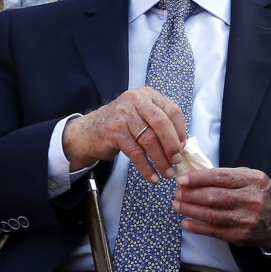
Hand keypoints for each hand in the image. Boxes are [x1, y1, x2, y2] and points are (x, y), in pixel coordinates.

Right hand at [61, 88, 186, 181]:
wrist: (88, 132)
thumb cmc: (120, 126)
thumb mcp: (140, 116)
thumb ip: (159, 123)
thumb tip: (182, 145)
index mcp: (146, 95)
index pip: (172, 110)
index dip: (180, 131)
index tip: (183, 148)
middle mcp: (134, 100)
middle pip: (162, 124)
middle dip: (172, 146)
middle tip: (176, 161)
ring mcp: (122, 114)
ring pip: (149, 140)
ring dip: (161, 160)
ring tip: (167, 172)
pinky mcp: (114, 131)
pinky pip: (136, 153)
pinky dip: (146, 167)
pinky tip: (152, 176)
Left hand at [174, 167, 270, 250]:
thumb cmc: (261, 193)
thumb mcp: (251, 177)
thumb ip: (227, 175)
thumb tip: (195, 175)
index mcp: (253, 180)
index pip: (220, 178)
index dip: (197, 179)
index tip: (181, 179)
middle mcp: (251, 200)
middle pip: (213, 197)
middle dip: (190, 195)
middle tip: (176, 193)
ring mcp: (247, 220)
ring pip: (211, 215)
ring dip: (190, 210)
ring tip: (177, 205)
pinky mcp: (241, 236)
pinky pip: (214, 231)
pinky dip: (197, 227)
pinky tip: (186, 221)